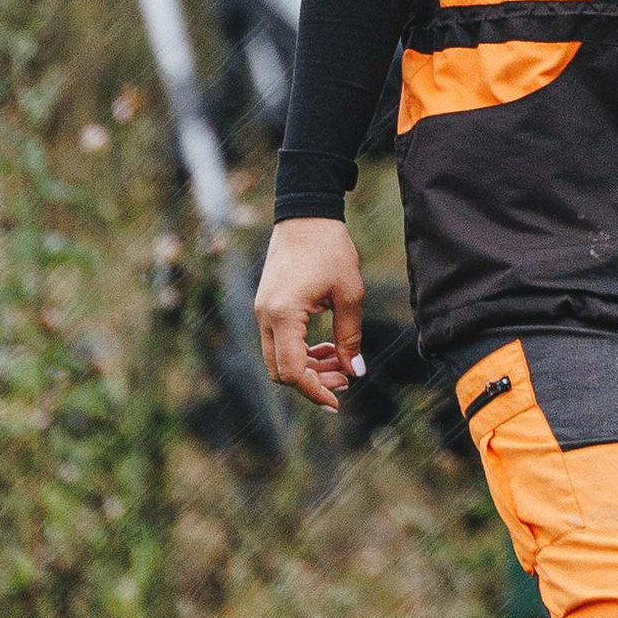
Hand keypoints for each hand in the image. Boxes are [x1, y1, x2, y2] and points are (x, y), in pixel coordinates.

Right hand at [253, 216, 366, 406]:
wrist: (306, 215)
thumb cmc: (330, 250)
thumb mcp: (349, 295)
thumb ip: (350, 337)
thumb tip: (354, 372)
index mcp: (284, 314)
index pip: (291, 371)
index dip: (314, 391)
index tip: (336, 402)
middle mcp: (265, 316)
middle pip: (280, 371)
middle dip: (312, 382)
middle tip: (345, 380)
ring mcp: (262, 311)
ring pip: (278, 358)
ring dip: (307, 367)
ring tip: (339, 364)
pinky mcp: (267, 306)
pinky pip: (278, 341)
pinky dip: (300, 351)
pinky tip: (325, 348)